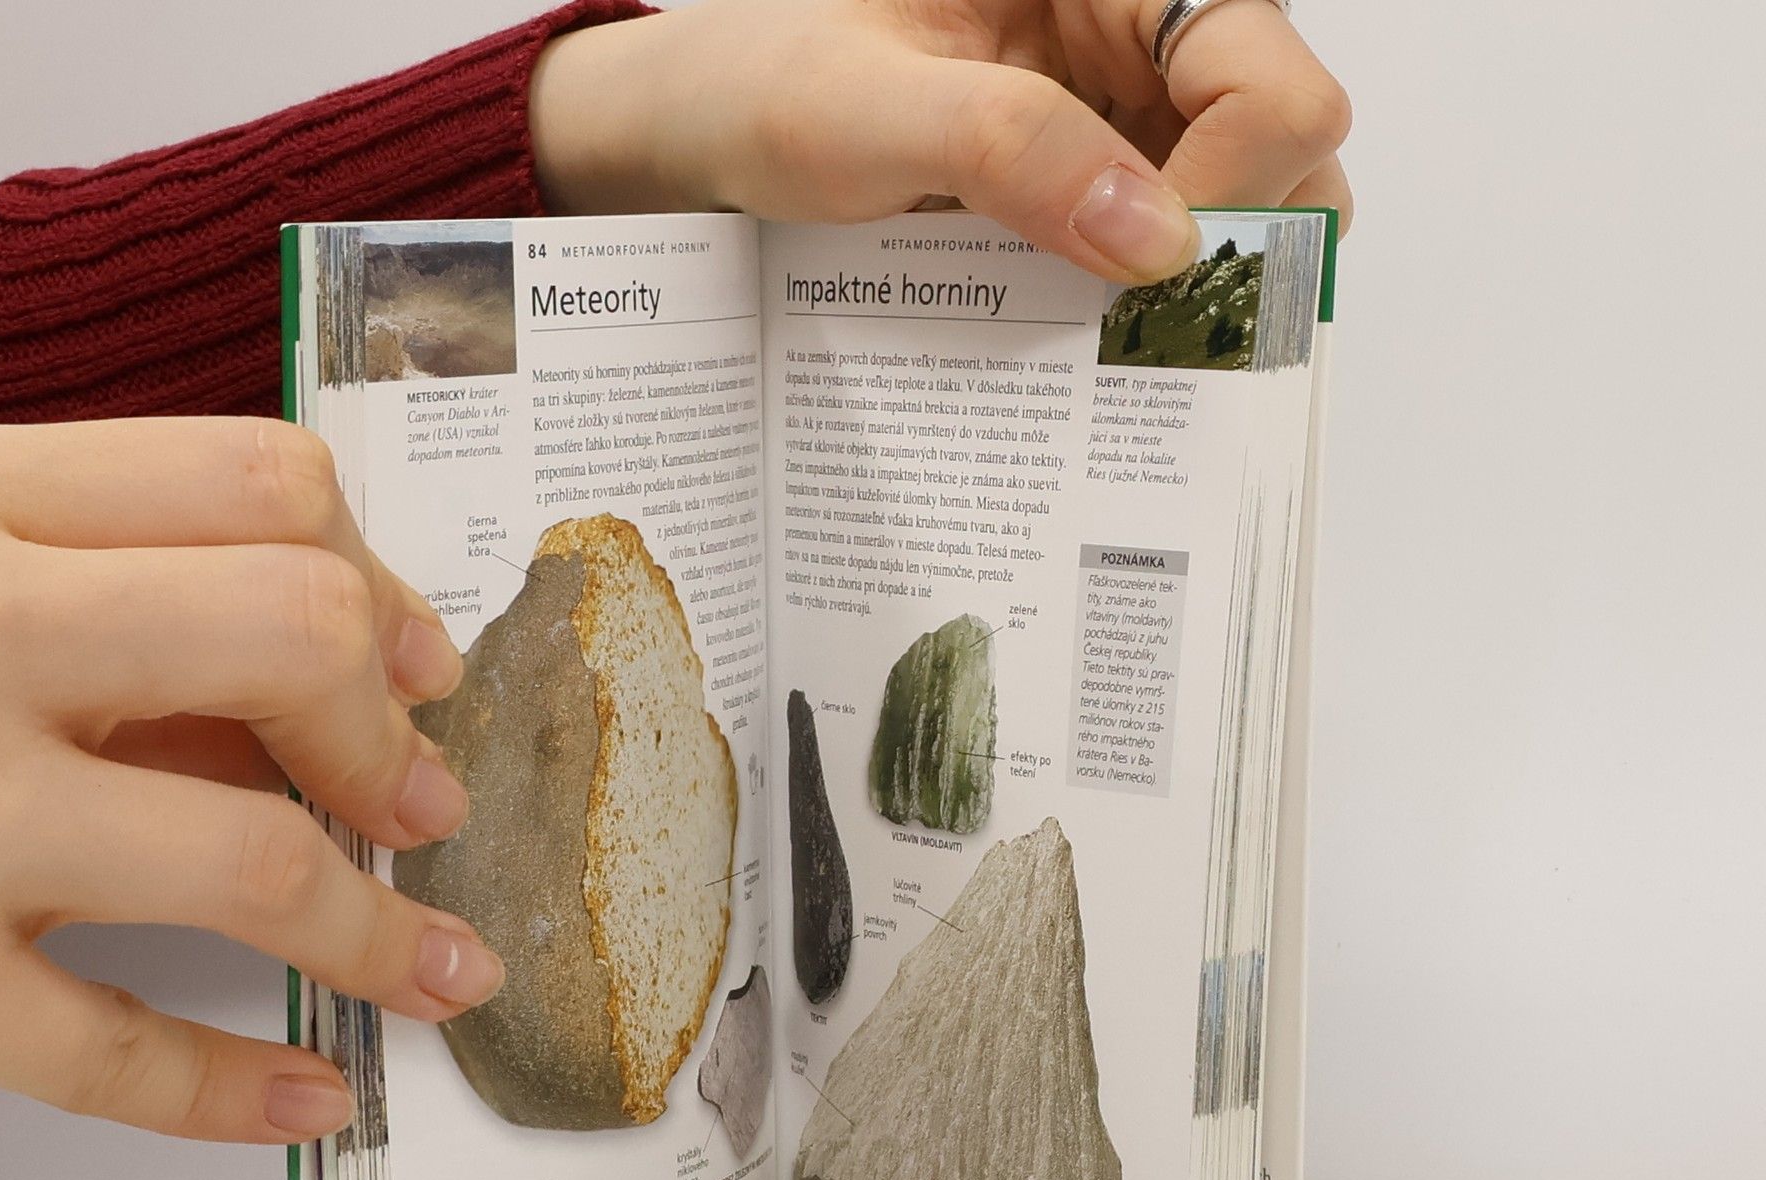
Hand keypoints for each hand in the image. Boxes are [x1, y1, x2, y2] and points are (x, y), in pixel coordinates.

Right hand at [0, 418, 506, 1141]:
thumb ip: (87, 616)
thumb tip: (332, 692)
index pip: (252, 486)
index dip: (373, 584)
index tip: (412, 667)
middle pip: (290, 634)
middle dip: (391, 741)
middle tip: (422, 811)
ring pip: (259, 861)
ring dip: (387, 936)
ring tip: (443, 973)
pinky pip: (129, 1053)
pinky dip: (244, 1091)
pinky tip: (312, 1099)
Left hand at [532, 0, 1350, 283]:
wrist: (702, 132)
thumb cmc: (760, 85)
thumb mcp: (865, 115)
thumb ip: (1009, 151)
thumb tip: (1160, 241)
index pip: (1263, 65)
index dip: (1238, 177)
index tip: (1144, 264)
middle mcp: (1134, 34)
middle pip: (1286, 139)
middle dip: (1239, 239)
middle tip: (1137, 316)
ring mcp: (1120, 115)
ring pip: (1242, 206)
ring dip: (1196, 285)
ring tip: (1108, 335)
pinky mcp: (1090, 183)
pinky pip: (1162, 248)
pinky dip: (1145, 305)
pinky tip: (1086, 337)